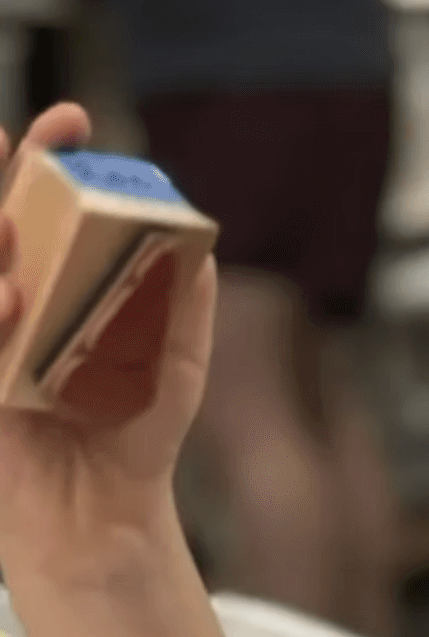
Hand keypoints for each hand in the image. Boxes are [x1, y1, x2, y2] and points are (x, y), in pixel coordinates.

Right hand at [0, 104, 215, 572]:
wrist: (105, 515)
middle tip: (20, 147)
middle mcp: (17, 295)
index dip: (52, 157)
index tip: (72, 121)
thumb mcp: (173, 367)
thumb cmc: (134, 437)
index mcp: (63, 281)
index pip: (49, 202)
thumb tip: (200, 245)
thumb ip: (182, 307)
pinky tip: (8, 299)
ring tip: (10, 234)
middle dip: (8, 177)